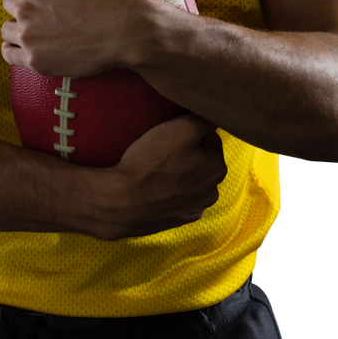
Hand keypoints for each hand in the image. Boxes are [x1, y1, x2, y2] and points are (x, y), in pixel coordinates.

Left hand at [1, 0, 149, 76]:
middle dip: (26, 0)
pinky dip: (14, 49)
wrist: (131, 30)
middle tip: (46, 6)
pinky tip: (24, 45)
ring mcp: (30, 37)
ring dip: (18, 25)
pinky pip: (9, 55)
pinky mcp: (37, 62)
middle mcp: (26, 9)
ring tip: (34, 26)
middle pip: (11, 1)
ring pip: (8, 28)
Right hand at [89, 113, 226, 240]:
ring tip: (155, 168)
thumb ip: (204, 119)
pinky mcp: (176, 221)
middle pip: (202, 162)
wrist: (120, 201)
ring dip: (179, 174)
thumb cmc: (150, 162)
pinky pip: (177, 199)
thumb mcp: (181, 128)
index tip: (172, 134)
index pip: (211, 139)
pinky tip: (154, 188)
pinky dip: (169, 192)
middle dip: (188, 154)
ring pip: (190, 182)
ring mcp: (193, 210)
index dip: (191, 132)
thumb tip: (214, 117)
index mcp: (217, 169)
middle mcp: (211, 193)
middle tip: (162, 149)